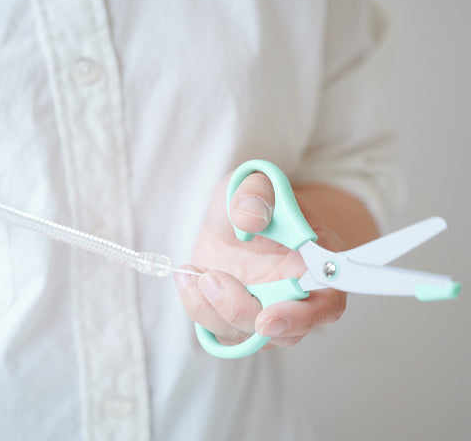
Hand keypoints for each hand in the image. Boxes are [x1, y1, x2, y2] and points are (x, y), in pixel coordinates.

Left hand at [174, 171, 346, 350]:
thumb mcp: (253, 181)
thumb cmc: (254, 196)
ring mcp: (268, 308)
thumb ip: (256, 192)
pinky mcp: (239, 314)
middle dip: (242, 311)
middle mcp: (298, 294)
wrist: (233, 212)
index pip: (327, 303)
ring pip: (248, 336)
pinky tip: (188, 277)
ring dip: (214, 310)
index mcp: (318, 261)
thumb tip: (251, 220)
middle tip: (213, 278)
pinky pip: (220, 330)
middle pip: (283, 332)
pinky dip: (200, 309)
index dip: (303, 318)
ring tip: (196, 272)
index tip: (268, 318)